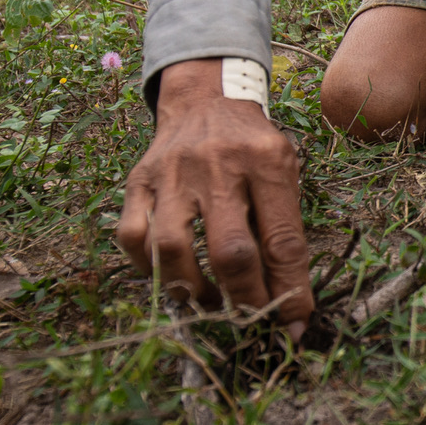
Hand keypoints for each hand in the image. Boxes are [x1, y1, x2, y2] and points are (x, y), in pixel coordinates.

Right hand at [116, 59, 312, 337]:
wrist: (207, 99)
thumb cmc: (252, 148)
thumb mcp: (283, 174)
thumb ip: (286, 233)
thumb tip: (290, 304)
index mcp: (266, 162)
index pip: (283, 240)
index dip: (290, 291)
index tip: (293, 325)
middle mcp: (217, 165)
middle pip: (230, 251)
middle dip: (244, 299)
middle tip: (251, 319)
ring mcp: (171, 173)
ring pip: (172, 249)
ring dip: (193, 290)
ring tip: (210, 302)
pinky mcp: (138, 181)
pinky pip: (131, 236)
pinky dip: (149, 269)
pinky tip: (171, 276)